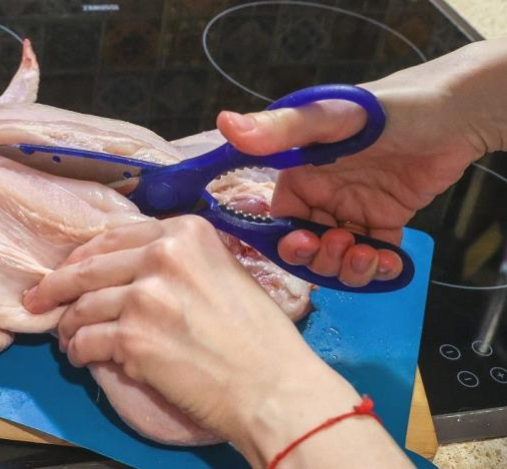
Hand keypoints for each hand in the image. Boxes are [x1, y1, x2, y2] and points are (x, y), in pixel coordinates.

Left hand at [24, 216, 301, 435]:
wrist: (272, 385)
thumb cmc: (258, 334)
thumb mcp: (222, 272)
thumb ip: (177, 260)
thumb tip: (131, 266)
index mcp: (185, 233)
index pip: (115, 236)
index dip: (84, 255)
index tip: (68, 268)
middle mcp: (162, 255)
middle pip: (89, 267)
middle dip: (56, 286)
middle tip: (38, 299)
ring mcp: (144, 296)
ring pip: (83, 306)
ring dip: (69, 325)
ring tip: (67, 338)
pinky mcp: (132, 338)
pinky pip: (86, 341)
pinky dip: (79, 350)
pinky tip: (81, 356)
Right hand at [217, 40, 506, 286]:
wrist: (453, 113)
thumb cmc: (388, 111)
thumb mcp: (330, 119)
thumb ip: (280, 129)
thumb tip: (225, 124)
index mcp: (300, 173)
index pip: (280, 218)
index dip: (286, 240)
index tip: (304, 242)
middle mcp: (323, 194)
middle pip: (307, 245)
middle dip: (320, 257)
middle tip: (343, 245)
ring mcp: (353, 209)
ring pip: (338, 256)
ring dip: (348, 267)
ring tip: (368, 253)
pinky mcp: (385, 220)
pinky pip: (373, 255)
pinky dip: (379, 268)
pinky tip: (390, 261)